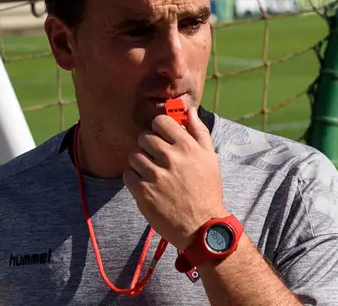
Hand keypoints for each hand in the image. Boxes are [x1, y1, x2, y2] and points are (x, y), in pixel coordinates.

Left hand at [123, 107, 227, 249]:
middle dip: (147, 146)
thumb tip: (189, 110)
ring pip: (134, 156)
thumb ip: (199, 131)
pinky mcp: (143, 192)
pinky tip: (146, 185)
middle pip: (144, 138)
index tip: (161, 137)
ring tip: (151, 173)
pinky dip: (134, 178)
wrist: (202, 226)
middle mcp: (170, 158)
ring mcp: (155, 176)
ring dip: (140, 163)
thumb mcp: (210, 158)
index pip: (160, 121)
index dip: (158, 128)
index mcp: (186, 147)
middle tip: (155, 158)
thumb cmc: (207, 190)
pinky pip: (128, 175)